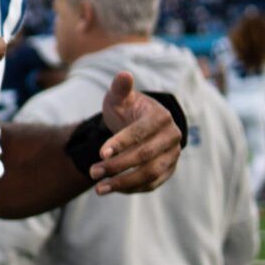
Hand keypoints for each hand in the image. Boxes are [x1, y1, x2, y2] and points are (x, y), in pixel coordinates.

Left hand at [89, 72, 181, 194]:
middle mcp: (172, 136)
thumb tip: (123, 75)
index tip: (100, 153)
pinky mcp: (168, 170)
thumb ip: (120, 88)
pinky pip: (152, 184)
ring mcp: (172, 155)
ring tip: (98, 188)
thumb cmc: (126, 110)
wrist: (138, 125)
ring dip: (124, 182)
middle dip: (117, 166)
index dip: (121, 143)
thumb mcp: (119, 98)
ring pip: (150, 173)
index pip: (141, 132)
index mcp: (160, 117)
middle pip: (145, 155)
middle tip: (92, 172)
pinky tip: (112, 188)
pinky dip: (132, 188)